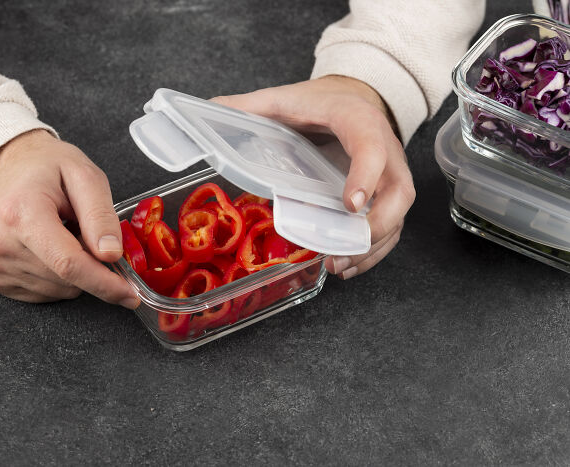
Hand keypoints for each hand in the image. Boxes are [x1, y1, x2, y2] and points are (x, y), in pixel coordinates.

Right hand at [0, 129, 139, 306]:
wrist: (8, 168)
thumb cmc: (47, 168)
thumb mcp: (85, 176)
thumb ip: (100, 216)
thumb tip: (111, 255)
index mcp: (22, 214)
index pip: (69, 264)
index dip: (104, 283)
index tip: (130, 294)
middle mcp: (2, 244)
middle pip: (68, 280)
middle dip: (92, 264)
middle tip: (84, 229)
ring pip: (61, 291)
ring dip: (76, 269)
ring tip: (64, 234)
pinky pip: (47, 293)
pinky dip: (60, 276)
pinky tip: (51, 247)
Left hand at [213, 76, 414, 278]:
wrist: (352, 96)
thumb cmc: (318, 101)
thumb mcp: (283, 98)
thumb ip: (248, 105)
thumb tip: (208, 109)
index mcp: (357, 120)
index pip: (371, 147)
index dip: (365, 176)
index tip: (348, 205)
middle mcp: (385, 147)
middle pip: (400, 190)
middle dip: (377, 225)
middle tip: (343, 248)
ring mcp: (390, 172)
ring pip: (399, 214)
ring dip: (373, 246)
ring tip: (339, 265)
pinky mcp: (387, 191)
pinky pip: (393, 224)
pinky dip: (374, 249)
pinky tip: (347, 264)